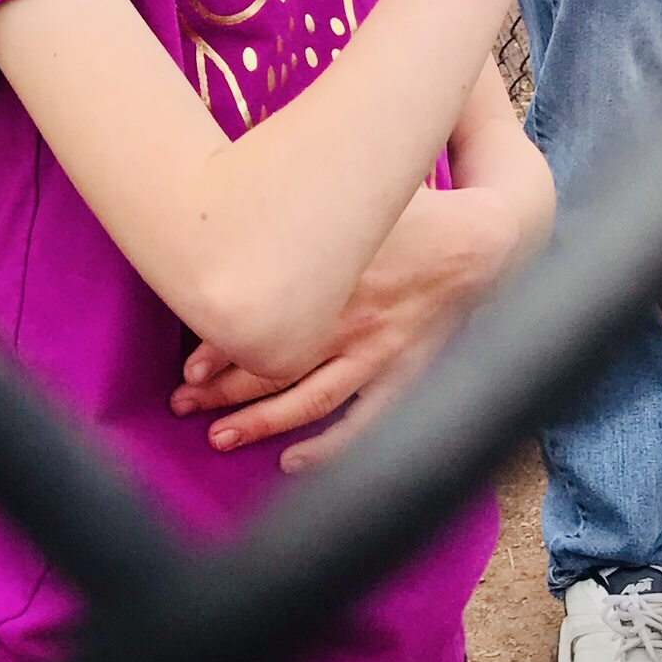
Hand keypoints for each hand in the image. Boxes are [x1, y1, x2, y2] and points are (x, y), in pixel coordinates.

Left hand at [170, 172, 540, 472]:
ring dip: (260, 422)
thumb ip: (300, 204)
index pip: (261, 326)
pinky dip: (328, 448)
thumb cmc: (411, 216)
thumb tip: (243, 198)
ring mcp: (376, 356)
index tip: (186, 365)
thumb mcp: (352, 198)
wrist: (479, 245)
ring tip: (218, 437)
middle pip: (271, 367)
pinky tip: (292, 463)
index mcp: (328, 282)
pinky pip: (362, 423)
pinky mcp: (403, 376)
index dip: (217, 349)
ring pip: (307, 401)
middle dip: (222, 389)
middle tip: (182, 403)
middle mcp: (346, 325)